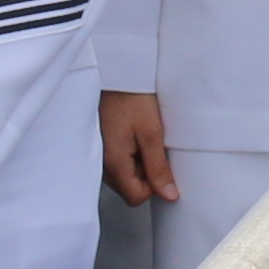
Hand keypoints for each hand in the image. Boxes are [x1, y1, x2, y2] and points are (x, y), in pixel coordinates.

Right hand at [99, 90, 179, 208]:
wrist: (115, 71)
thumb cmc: (131, 96)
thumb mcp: (152, 132)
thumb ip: (158, 167)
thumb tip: (168, 195)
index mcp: (114, 163)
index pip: (136, 197)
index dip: (154, 186)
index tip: (163, 165)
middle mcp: (102, 163)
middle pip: (129, 187)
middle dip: (146, 174)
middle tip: (154, 146)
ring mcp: (100, 153)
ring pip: (124, 174)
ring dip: (138, 162)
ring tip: (143, 136)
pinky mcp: (101, 143)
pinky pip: (118, 160)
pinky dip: (130, 152)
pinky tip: (134, 132)